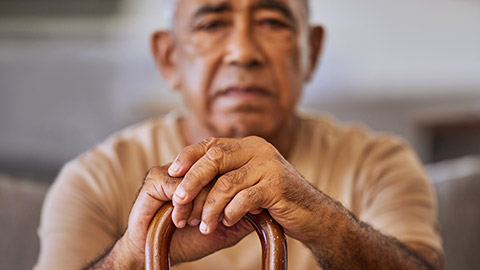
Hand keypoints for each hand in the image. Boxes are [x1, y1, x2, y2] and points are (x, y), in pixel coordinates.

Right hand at [121, 165, 252, 265]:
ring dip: (201, 204)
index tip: (254, 208)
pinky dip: (184, 205)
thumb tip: (265, 207)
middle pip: (217, 170)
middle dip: (221, 198)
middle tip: (225, 219)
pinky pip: (178, 186)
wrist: (153, 253)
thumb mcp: (222, 228)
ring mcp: (172, 170)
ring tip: (199, 223)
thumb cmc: (188, 240)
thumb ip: (241, 215)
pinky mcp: (154, 179)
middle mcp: (190, 168)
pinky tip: (183, 221)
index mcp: (206, 175)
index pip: (231, 169)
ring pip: (199, 178)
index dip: (241, 188)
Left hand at [168, 136, 326, 244]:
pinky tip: (225, 223)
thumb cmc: (276, 200)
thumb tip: (189, 179)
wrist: (313, 214)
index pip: (211, 143)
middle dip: (193, 180)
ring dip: (210, 207)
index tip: (172, 171)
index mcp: (249, 145)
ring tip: (202, 225)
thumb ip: (228, 174)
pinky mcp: (277, 186)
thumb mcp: (251, 181)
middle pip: (215, 158)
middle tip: (178, 201)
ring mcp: (269, 166)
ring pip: (227, 183)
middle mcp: (258, 149)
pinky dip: (230, 213)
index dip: (188, 155)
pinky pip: (245, 199)